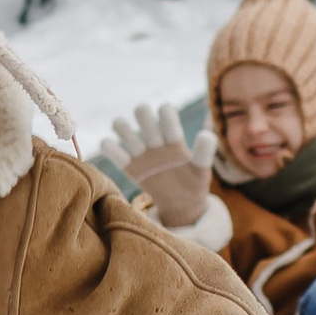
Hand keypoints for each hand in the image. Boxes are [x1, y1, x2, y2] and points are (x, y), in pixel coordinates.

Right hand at [107, 100, 215, 230]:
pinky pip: (109, 148)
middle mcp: (154, 138)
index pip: (165, 112)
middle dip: (145, 121)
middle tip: (154, 141)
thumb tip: (206, 134)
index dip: (166, 116)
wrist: (182, 203)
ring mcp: (140, 151)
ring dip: (125, 131)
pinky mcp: (128, 166)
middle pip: (141, 111)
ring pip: (120, 125)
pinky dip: (109, 148)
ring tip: (138, 149)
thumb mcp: (201, 168)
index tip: (172, 137)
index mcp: (173, 136)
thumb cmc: (193, 181)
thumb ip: (204, 151)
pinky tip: (123, 157)